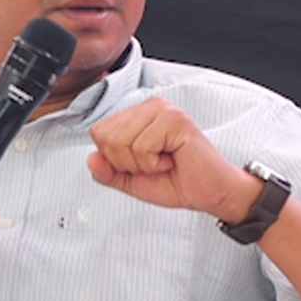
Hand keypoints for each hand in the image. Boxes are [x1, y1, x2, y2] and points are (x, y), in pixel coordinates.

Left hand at [86, 97, 259, 221]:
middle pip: (106, 136)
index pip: (99, 132)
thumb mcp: (133, 181)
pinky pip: (142, 146)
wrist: (210, 192)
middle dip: (125, 163)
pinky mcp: (175, 120)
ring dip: (141, 164)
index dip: (113, 159)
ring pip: (122, 141)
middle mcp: (149, 107)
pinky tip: (172, 160)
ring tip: (163, 162)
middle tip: (153, 165)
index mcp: (138, 115)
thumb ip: (109, 172)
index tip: (140, 165)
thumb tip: (90, 159)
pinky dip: (154, 164)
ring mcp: (163, 110)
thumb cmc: (178, 181)